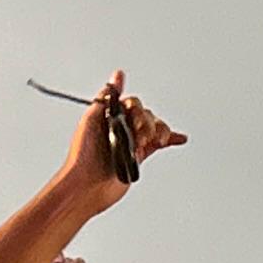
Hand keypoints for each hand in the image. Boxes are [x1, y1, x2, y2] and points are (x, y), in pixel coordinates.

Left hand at [56, 72, 183, 215]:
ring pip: (154, 127)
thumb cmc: (83, 156)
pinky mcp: (139, 156)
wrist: (87, 185)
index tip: (132, 118)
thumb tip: (117, 77)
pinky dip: (170, 139)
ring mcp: (131, 141)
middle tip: (138, 137)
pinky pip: (158, 143)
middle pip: (145, 114)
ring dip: (158, 131)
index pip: (130, 103)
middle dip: (145, 123)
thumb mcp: (91, 119)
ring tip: (149, 142)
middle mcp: (121, 126)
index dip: (135, 109)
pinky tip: (179, 138)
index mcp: (109, 115)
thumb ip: (106, 97)